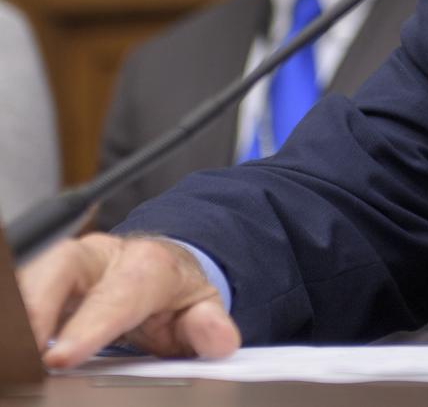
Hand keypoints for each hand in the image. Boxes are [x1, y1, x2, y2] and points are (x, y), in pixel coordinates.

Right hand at [18, 234, 240, 368]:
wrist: (158, 266)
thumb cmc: (173, 292)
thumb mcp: (200, 308)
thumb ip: (208, 325)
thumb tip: (218, 338)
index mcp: (146, 266)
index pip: (117, 295)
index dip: (88, 326)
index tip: (61, 359)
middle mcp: (100, 256)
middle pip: (60, 266)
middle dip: (34, 306)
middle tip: (20, 354)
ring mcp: (66, 263)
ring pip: (31, 273)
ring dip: (16, 311)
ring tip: (12, 356)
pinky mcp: (41, 274)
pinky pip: (20, 286)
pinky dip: (13, 312)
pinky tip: (12, 345)